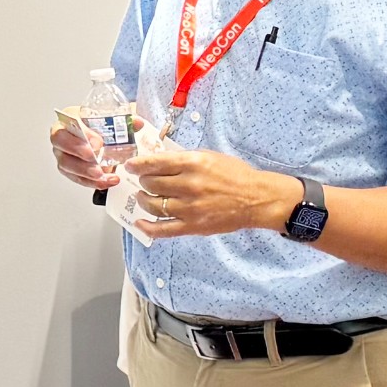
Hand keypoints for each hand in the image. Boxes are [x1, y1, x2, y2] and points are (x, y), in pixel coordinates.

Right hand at [49, 117, 117, 189]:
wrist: (98, 137)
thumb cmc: (98, 126)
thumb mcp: (110, 119)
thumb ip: (124, 121)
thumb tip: (137, 122)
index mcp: (70, 118)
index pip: (68, 122)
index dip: (81, 133)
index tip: (98, 142)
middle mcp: (62, 135)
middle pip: (61, 143)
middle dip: (78, 151)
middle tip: (95, 158)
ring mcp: (63, 153)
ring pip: (66, 164)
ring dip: (84, 171)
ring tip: (101, 174)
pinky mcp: (69, 170)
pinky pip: (76, 178)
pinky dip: (91, 182)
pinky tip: (105, 182)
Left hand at [124, 145, 300, 240]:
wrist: (256, 198)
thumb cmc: (234, 175)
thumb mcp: (208, 156)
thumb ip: (183, 159)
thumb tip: (157, 161)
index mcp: (193, 164)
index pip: (155, 163)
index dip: (137, 164)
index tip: (130, 165)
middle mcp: (189, 186)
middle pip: (150, 184)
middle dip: (143, 181)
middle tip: (144, 180)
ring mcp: (190, 208)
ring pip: (152, 205)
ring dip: (143, 200)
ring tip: (144, 196)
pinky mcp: (193, 226)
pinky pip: (162, 229)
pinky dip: (147, 227)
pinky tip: (140, 222)